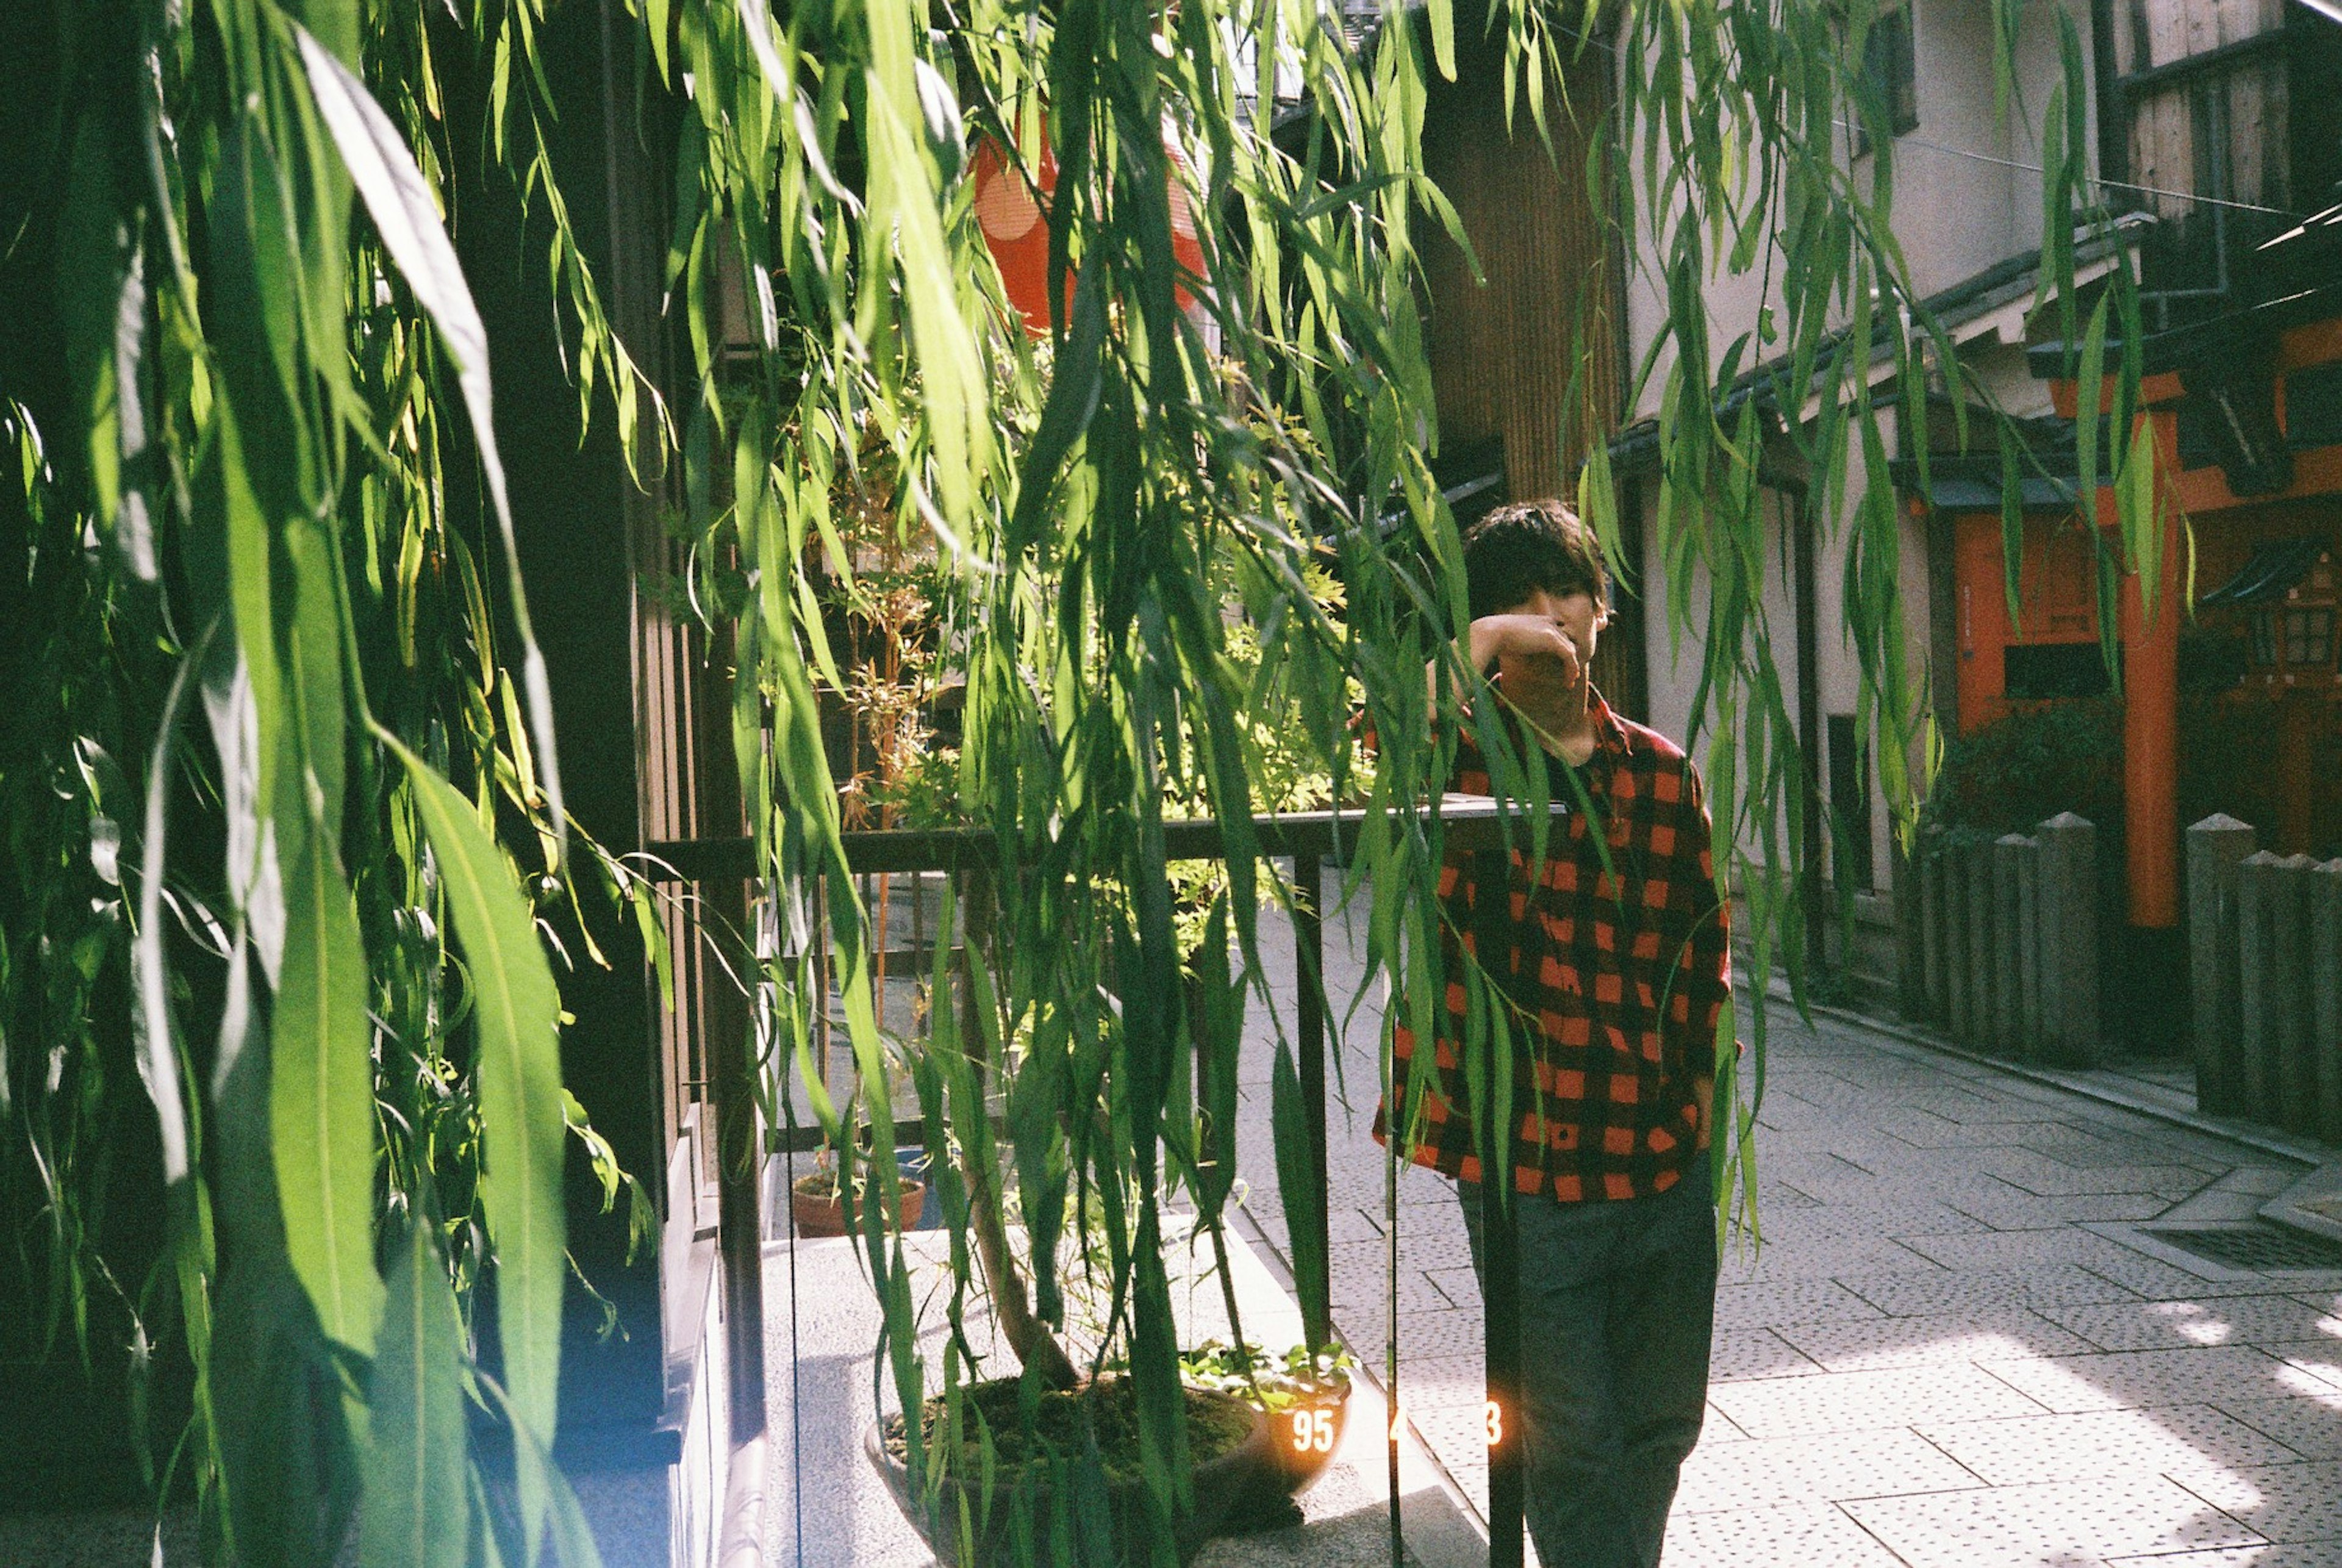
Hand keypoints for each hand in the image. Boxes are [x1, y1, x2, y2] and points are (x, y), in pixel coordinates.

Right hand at [1468, 613, 1582, 687]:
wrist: (1491, 633)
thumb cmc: (1493, 638)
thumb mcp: (1508, 639)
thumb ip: (1517, 645)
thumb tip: (1509, 662)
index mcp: (1538, 620)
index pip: (1559, 629)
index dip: (1563, 644)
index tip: (1565, 659)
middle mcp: (1547, 622)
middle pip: (1568, 641)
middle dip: (1571, 658)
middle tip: (1570, 675)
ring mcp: (1551, 630)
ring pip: (1571, 650)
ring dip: (1572, 667)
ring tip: (1570, 682)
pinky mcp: (1552, 640)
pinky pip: (1569, 656)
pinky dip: (1571, 669)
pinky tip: (1569, 681)